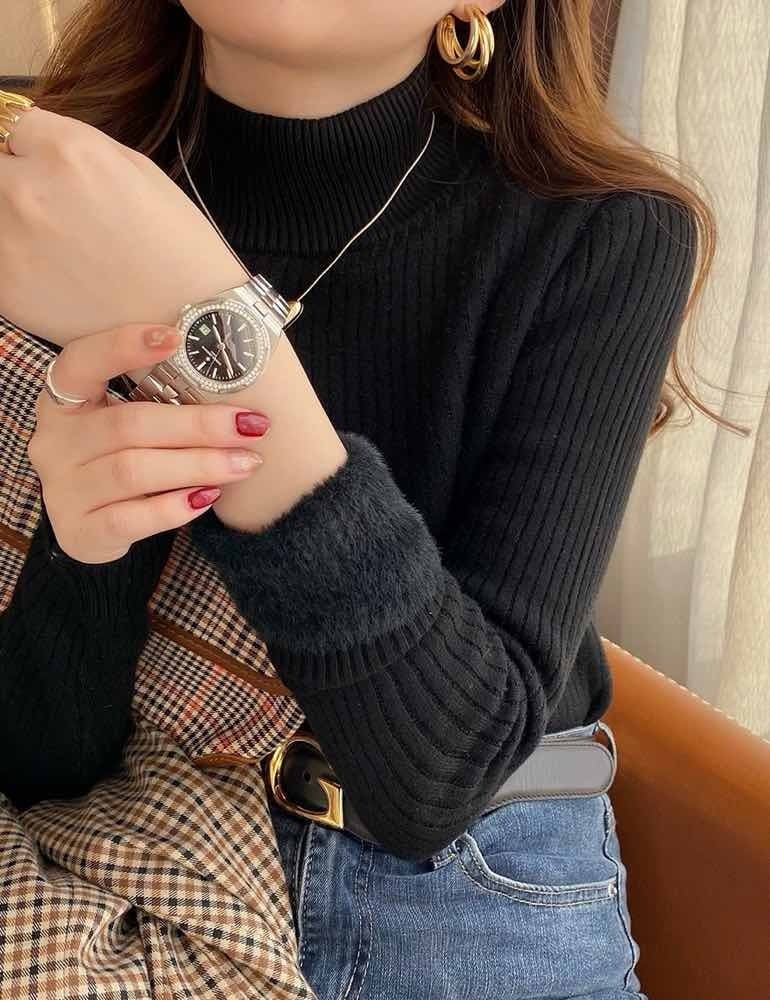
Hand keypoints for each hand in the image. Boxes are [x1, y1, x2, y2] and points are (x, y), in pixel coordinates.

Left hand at [0, 105, 243, 344]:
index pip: (12, 126)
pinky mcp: (4, 287)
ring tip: (56, 247)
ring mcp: (9, 240)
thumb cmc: (176, 247)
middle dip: (14, 181)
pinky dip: (14, 261)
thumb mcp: (138, 169)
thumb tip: (31, 138)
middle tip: (51, 212)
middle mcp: (29, 190)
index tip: (48, 172)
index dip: (32, 150)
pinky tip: (54, 275)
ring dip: (11, 221)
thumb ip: (75, 145)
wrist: (189, 320)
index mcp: (68, 151)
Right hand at [28, 322, 270, 563]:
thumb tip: (235, 394)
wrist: (96, 527)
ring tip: (245, 463)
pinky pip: (130, 519)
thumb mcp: (130, 424)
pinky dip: (173, 507)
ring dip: (198, 465)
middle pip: (128, 424)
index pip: (81, 362)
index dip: (122, 347)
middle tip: (250, 425)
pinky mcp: (79, 532)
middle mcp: (54, 443)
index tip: (176, 337)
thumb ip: (160, 403)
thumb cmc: (125, 459)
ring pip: (132, 470)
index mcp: (63, 402)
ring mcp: (62, 490)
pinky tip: (208, 497)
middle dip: (197, 424)